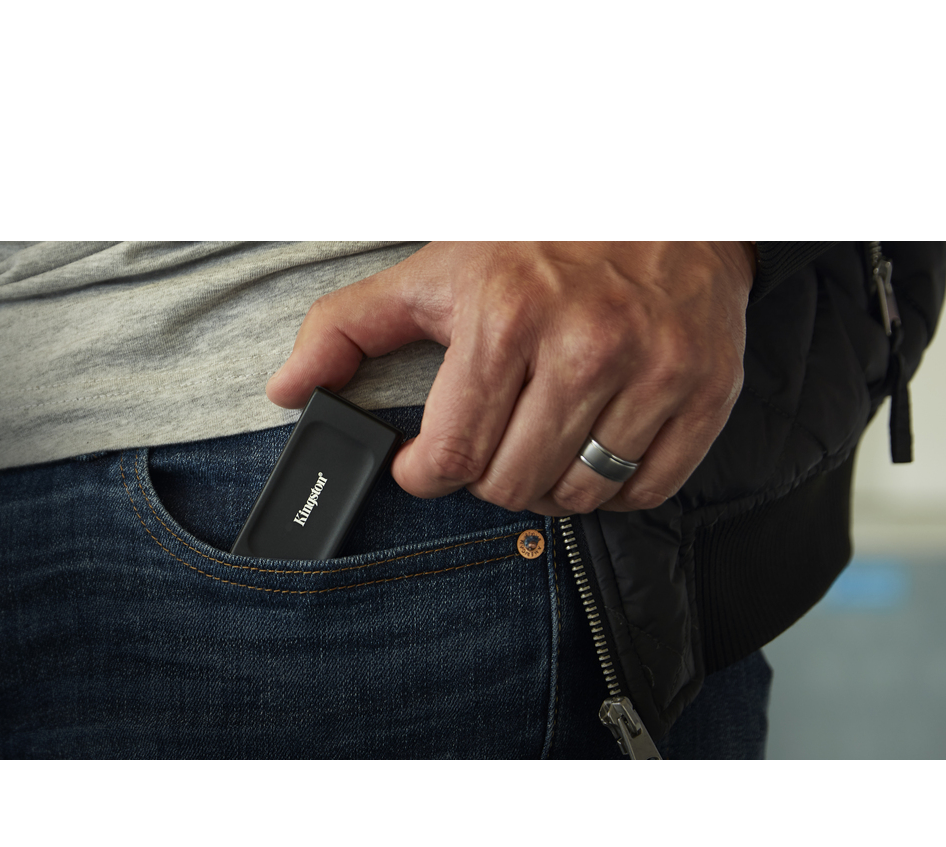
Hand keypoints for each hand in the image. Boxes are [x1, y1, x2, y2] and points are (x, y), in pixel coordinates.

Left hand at [266, 241, 755, 514]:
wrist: (664, 204)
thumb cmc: (541, 242)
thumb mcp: (435, 271)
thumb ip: (349, 329)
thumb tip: (287, 391)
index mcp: (506, 318)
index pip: (452, 456)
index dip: (424, 473)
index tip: (423, 462)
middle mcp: (586, 348)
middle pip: (513, 486)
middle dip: (485, 476)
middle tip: (487, 444)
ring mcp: (652, 373)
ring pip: (580, 497)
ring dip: (547, 485)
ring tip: (538, 445)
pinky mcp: (704, 393)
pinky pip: (645, 490)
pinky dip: (611, 486)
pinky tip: (592, 449)